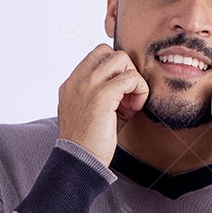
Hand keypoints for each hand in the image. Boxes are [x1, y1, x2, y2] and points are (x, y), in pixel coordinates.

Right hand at [57, 44, 148, 165]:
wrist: (80, 162)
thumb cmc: (89, 143)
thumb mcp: (94, 114)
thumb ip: (107, 96)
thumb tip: (132, 89)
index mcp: (71, 84)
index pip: (96, 56)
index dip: (114, 70)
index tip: (120, 94)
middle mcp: (76, 81)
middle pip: (107, 51)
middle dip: (124, 68)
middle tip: (128, 93)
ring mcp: (87, 86)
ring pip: (121, 58)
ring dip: (133, 78)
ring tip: (132, 101)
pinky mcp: (101, 96)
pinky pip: (130, 78)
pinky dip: (140, 90)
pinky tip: (135, 108)